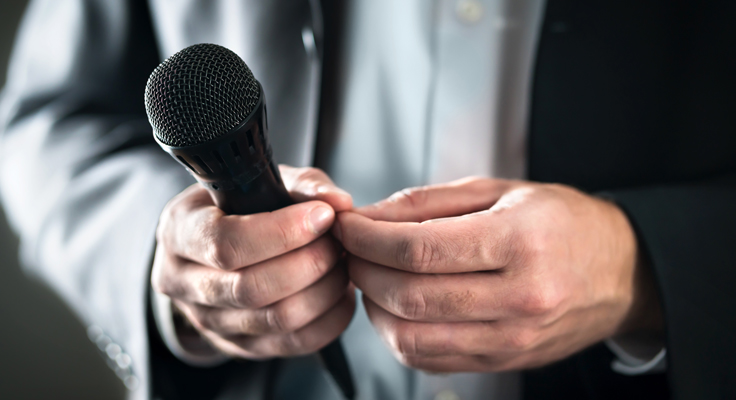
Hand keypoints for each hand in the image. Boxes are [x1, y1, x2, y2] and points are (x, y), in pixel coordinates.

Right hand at [152, 166, 354, 359]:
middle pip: (251, 288)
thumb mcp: (261, 181)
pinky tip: (339, 294)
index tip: (322, 216)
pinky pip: (292, 343)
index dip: (282, 232)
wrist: (213, 248)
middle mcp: (183, 280)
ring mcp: (207, 320)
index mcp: (180, 230)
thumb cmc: (239, 208)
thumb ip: (303, 186)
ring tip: (342, 265)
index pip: (226, 243)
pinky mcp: (237, 345)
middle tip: (337, 243)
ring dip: (323, 292)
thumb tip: (337, 203)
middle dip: (309, 263)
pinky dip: (328, 320)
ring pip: (276, 320)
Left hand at [334, 177, 661, 371]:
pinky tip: (396, 307)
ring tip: (371, 277)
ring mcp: (512, 338)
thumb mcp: (501, 190)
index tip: (348, 227)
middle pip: (409, 295)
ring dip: (374, 307)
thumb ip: (428, 203)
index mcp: (520, 242)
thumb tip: (369, 217)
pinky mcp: (504, 362)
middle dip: (363, 270)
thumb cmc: (562, 224)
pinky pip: (430, 360)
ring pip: (412, 337)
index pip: (418, 249)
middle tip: (351, 249)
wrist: (621, 273)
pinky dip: (398, 335)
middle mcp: (519, 297)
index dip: (368, 238)